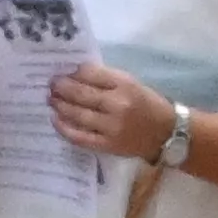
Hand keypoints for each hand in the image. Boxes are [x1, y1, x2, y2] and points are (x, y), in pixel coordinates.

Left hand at [43, 61, 177, 163]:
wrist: (166, 133)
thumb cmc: (147, 104)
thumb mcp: (131, 83)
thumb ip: (105, 79)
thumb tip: (75, 74)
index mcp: (124, 84)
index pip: (91, 74)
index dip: (73, 72)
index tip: (62, 72)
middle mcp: (117, 104)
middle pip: (81, 93)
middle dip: (61, 87)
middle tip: (51, 85)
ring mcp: (111, 126)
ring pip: (77, 114)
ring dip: (60, 105)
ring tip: (51, 99)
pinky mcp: (107, 144)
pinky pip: (80, 137)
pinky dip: (64, 128)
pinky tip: (55, 120)